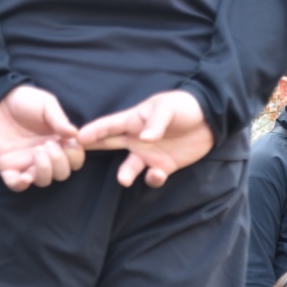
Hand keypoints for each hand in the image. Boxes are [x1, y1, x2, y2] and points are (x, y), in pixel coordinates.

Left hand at [0, 85, 84, 191]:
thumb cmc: (23, 100)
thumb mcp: (46, 104)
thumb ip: (59, 119)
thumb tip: (75, 135)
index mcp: (58, 142)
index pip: (75, 160)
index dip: (75, 156)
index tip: (67, 143)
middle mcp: (46, 156)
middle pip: (62, 174)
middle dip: (59, 163)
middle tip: (48, 145)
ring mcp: (27, 162)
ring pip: (44, 181)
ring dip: (45, 171)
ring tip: (37, 151)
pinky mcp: (8, 167)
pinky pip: (17, 186)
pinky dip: (21, 185)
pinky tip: (24, 176)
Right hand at [77, 90, 214, 187]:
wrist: (209, 122)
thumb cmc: (184, 107)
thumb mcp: (168, 108)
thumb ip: (156, 122)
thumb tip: (145, 138)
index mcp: (134, 120)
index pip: (109, 125)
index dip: (93, 131)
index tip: (78, 137)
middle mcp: (136, 139)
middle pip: (109, 145)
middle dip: (94, 151)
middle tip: (77, 159)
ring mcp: (149, 154)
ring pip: (129, 167)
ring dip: (125, 174)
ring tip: (123, 179)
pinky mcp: (163, 166)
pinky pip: (152, 177)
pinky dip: (153, 179)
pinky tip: (158, 174)